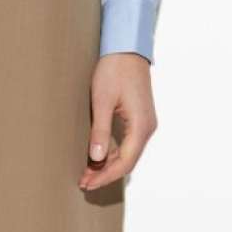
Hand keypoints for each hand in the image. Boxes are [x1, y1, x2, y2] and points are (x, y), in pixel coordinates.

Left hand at [79, 53, 156, 190]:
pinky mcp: (139, 119)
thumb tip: (96, 158)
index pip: (124, 162)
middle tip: (84, 182)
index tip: (87, 182)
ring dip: (109, 165)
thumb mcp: (102, 101)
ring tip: (88, 173)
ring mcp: (145, 123)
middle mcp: (147, 128)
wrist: (127, 49)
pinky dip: (113, 154)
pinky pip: (128, 144)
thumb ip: (100, 130)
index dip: (105, 176)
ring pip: (128, 154)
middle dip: (106, 174)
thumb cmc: (114, 70)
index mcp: (141, 126)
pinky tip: (98, 157)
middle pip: (128, 161)